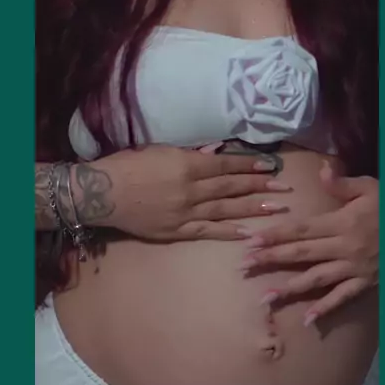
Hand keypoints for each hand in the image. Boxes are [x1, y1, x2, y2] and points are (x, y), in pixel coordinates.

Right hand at [71, 145, 292, 242]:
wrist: (102, 194)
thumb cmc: (127, 166)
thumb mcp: (159, 150)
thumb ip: (189, 153)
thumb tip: (215, 153)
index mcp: (187, 165)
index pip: (226, 166)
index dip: (249, 166)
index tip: (269, 167)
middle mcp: (191, 189)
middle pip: (232, 188)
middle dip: (260, 187)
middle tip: (283, 189)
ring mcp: (185, 213)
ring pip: (226, 210)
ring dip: (253, 209)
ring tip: (276, 209)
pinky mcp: (176, 231)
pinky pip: (208, 232)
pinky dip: (228, 232)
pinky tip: (247, 233)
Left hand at [241, 161, 378, 322]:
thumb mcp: (370, 188)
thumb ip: (343, 183)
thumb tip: (322, 169)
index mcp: (341, 222)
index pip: (301, 229)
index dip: (275, 235)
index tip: (251, 241)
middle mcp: (343, 247)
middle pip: (301, 255)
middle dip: (271, 260)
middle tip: (244, 266)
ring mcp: (353, 268)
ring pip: (316, 279)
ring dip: (289, 288)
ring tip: (264, 298)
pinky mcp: (364, 283)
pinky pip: (342, 298)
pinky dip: (325, 309)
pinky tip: (307, 320)